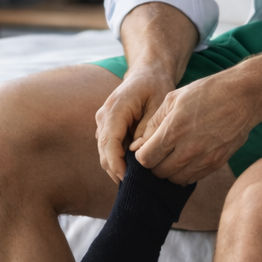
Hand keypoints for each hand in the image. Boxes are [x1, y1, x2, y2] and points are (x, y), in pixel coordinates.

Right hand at [95, 65, 176, 182]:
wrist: (148, 72)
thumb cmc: (156, 85)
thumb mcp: (158, 104)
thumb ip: (148, 128)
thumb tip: (136, 152)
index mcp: (115, 108)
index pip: (109, 141)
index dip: (116, 163)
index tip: (126, 180)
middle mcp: (104, 116)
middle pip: (104, 151)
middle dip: (116, 171)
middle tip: (133, 189)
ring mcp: (103, 122)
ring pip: (105, 152)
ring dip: (116, 168)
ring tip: (135, 184)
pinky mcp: (108, 127)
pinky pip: (109, 149)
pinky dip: (118, 161)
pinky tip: (133, 173)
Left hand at [130, 71, 255, 184]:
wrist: (244, 96)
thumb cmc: (207, 92)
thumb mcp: (173, 99)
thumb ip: (152, 124)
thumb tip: (137, 146)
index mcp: (174, 130)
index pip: (146, 159)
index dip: (141, 155)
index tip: (145, 148)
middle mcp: (188, 149)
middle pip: (159, 172)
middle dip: (154, 164)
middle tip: (158, 153)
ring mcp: (204, 158)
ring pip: (175, 179)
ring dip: (170, 171)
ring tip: (173, 156)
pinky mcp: (217, 163)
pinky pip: (193, 179)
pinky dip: (186, 173)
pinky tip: (187, 159)